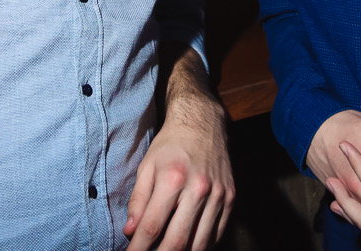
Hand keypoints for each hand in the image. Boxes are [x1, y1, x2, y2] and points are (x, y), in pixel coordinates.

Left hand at [123, 89, 233, 249]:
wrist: (203, 123)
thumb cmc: (170, 145)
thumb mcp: (147, 166)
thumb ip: (138, 200)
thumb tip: (129, 231)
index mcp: (173, 178)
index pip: (152, 226)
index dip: (139, 248)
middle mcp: (199, 189)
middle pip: (178, 240)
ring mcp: (218, 195)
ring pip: (200, 243)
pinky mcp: (231, 199)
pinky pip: (217, 234)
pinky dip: (202, 247)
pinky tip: (189, 247)